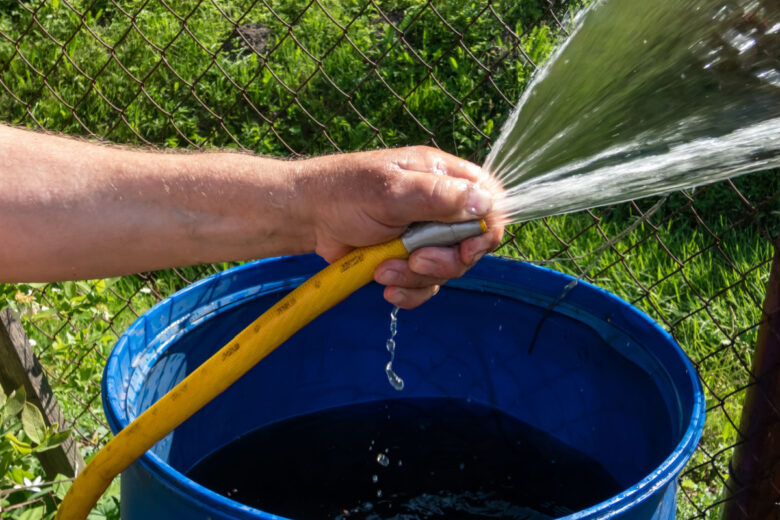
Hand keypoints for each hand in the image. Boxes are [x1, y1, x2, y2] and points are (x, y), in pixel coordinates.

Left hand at [295, 146, 504, 308]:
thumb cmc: (345, 193)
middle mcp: (441, 206)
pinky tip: (385, 285)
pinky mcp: (409, 260)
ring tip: (384, 270)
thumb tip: (484, 203)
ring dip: (418, 277)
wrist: (308, 217)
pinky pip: (426, 285)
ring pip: (448, 269)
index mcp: (444, 177)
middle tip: (415, 259)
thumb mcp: (391, 191)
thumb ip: (437, 196)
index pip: (491, 203)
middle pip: (472, 244)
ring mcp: (425, 236)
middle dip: (445, 261)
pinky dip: (408, 291)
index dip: (486, 230)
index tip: (466, 248)